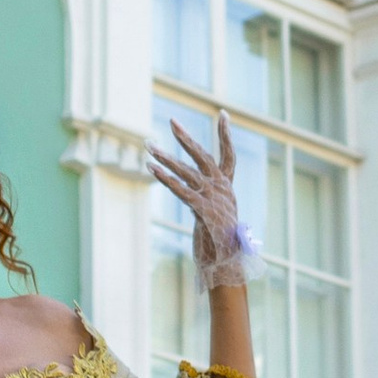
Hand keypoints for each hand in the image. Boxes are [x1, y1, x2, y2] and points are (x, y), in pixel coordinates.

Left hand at [148, 112, 256, 289]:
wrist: (228, 264)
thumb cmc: (221, 244)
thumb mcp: (216, 218)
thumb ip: (208, 202)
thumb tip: (197, 196)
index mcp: (227, 189)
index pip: (229, 155)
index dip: (225, 135)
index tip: (223, 113)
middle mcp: (222, 189)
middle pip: (203, 156)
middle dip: (186, 138)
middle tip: (172, 122)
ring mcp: (213, 199)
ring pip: (186, 171)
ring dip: (165, 158)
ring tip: (148, 146)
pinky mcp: (202, 209)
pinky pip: (180, 189)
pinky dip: (164, 177)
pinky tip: (151, 168)